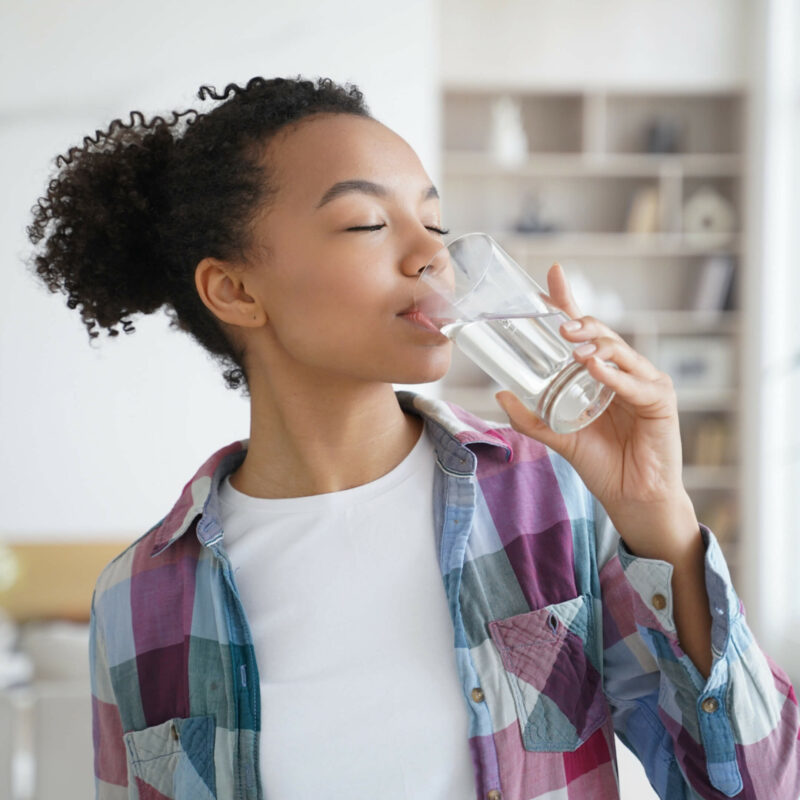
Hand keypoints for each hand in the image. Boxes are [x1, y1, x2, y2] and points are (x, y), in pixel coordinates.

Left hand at [495, 263, 698, 560]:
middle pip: (602, 335)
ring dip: (597, 344)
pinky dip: (616, 374)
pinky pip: (636, 383)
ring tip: (573, 344)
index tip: (552, 276)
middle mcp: (623, 372)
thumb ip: (532, 418)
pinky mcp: (660, 401)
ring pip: (620, 352)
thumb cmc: (602, 463)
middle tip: (558, 323)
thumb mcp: (559, 438)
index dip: (569, 303)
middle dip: (580, 323)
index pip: (584, 331)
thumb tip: (500, 393)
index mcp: (600, 374)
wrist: (632, 499)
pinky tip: (596, 367)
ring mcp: (644, 383)